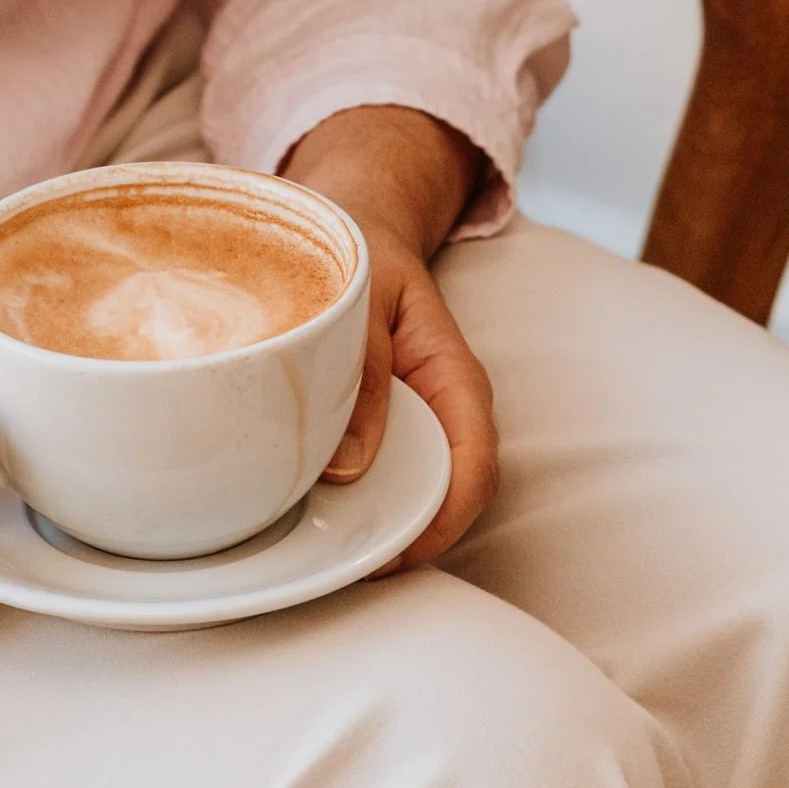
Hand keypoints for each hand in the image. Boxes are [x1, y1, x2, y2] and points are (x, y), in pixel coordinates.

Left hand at [282, 104, 496, 565]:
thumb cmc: (358, 249)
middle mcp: (444, 409)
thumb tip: (350, 464)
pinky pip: (382, 475)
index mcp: (453, 375)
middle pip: (448, 495)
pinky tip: (312, 514)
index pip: (476, 463)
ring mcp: (416, 421)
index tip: (399, 551)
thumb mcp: (360, 291)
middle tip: (343, 566)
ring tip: (321, 552)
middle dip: (407, 539)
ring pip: (415, 493)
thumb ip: (362, 365)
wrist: (352, 221)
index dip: (446, 519)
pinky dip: (358, 502)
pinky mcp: (384, 426)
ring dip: (378, 526)